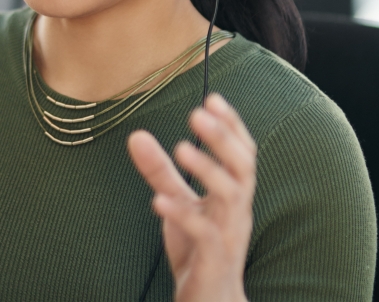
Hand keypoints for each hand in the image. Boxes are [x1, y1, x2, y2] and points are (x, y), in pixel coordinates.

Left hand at [127, 93, 255, 301]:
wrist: (210, 301)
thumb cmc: (198, 248)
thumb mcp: (176, 203)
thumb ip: (160, 171)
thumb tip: (135, 134)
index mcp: (234, 194)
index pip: (243, 153)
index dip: (232, 126)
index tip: (213, 98)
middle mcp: (238, 211)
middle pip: (243, 168)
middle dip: (223, 139)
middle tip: (197, 113)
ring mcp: (229, 235)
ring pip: (231, 198)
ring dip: (207, 170)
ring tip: (180, 147)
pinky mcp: (214, 260)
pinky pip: (205, 235)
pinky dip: (183, 215)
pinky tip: (158, 201)